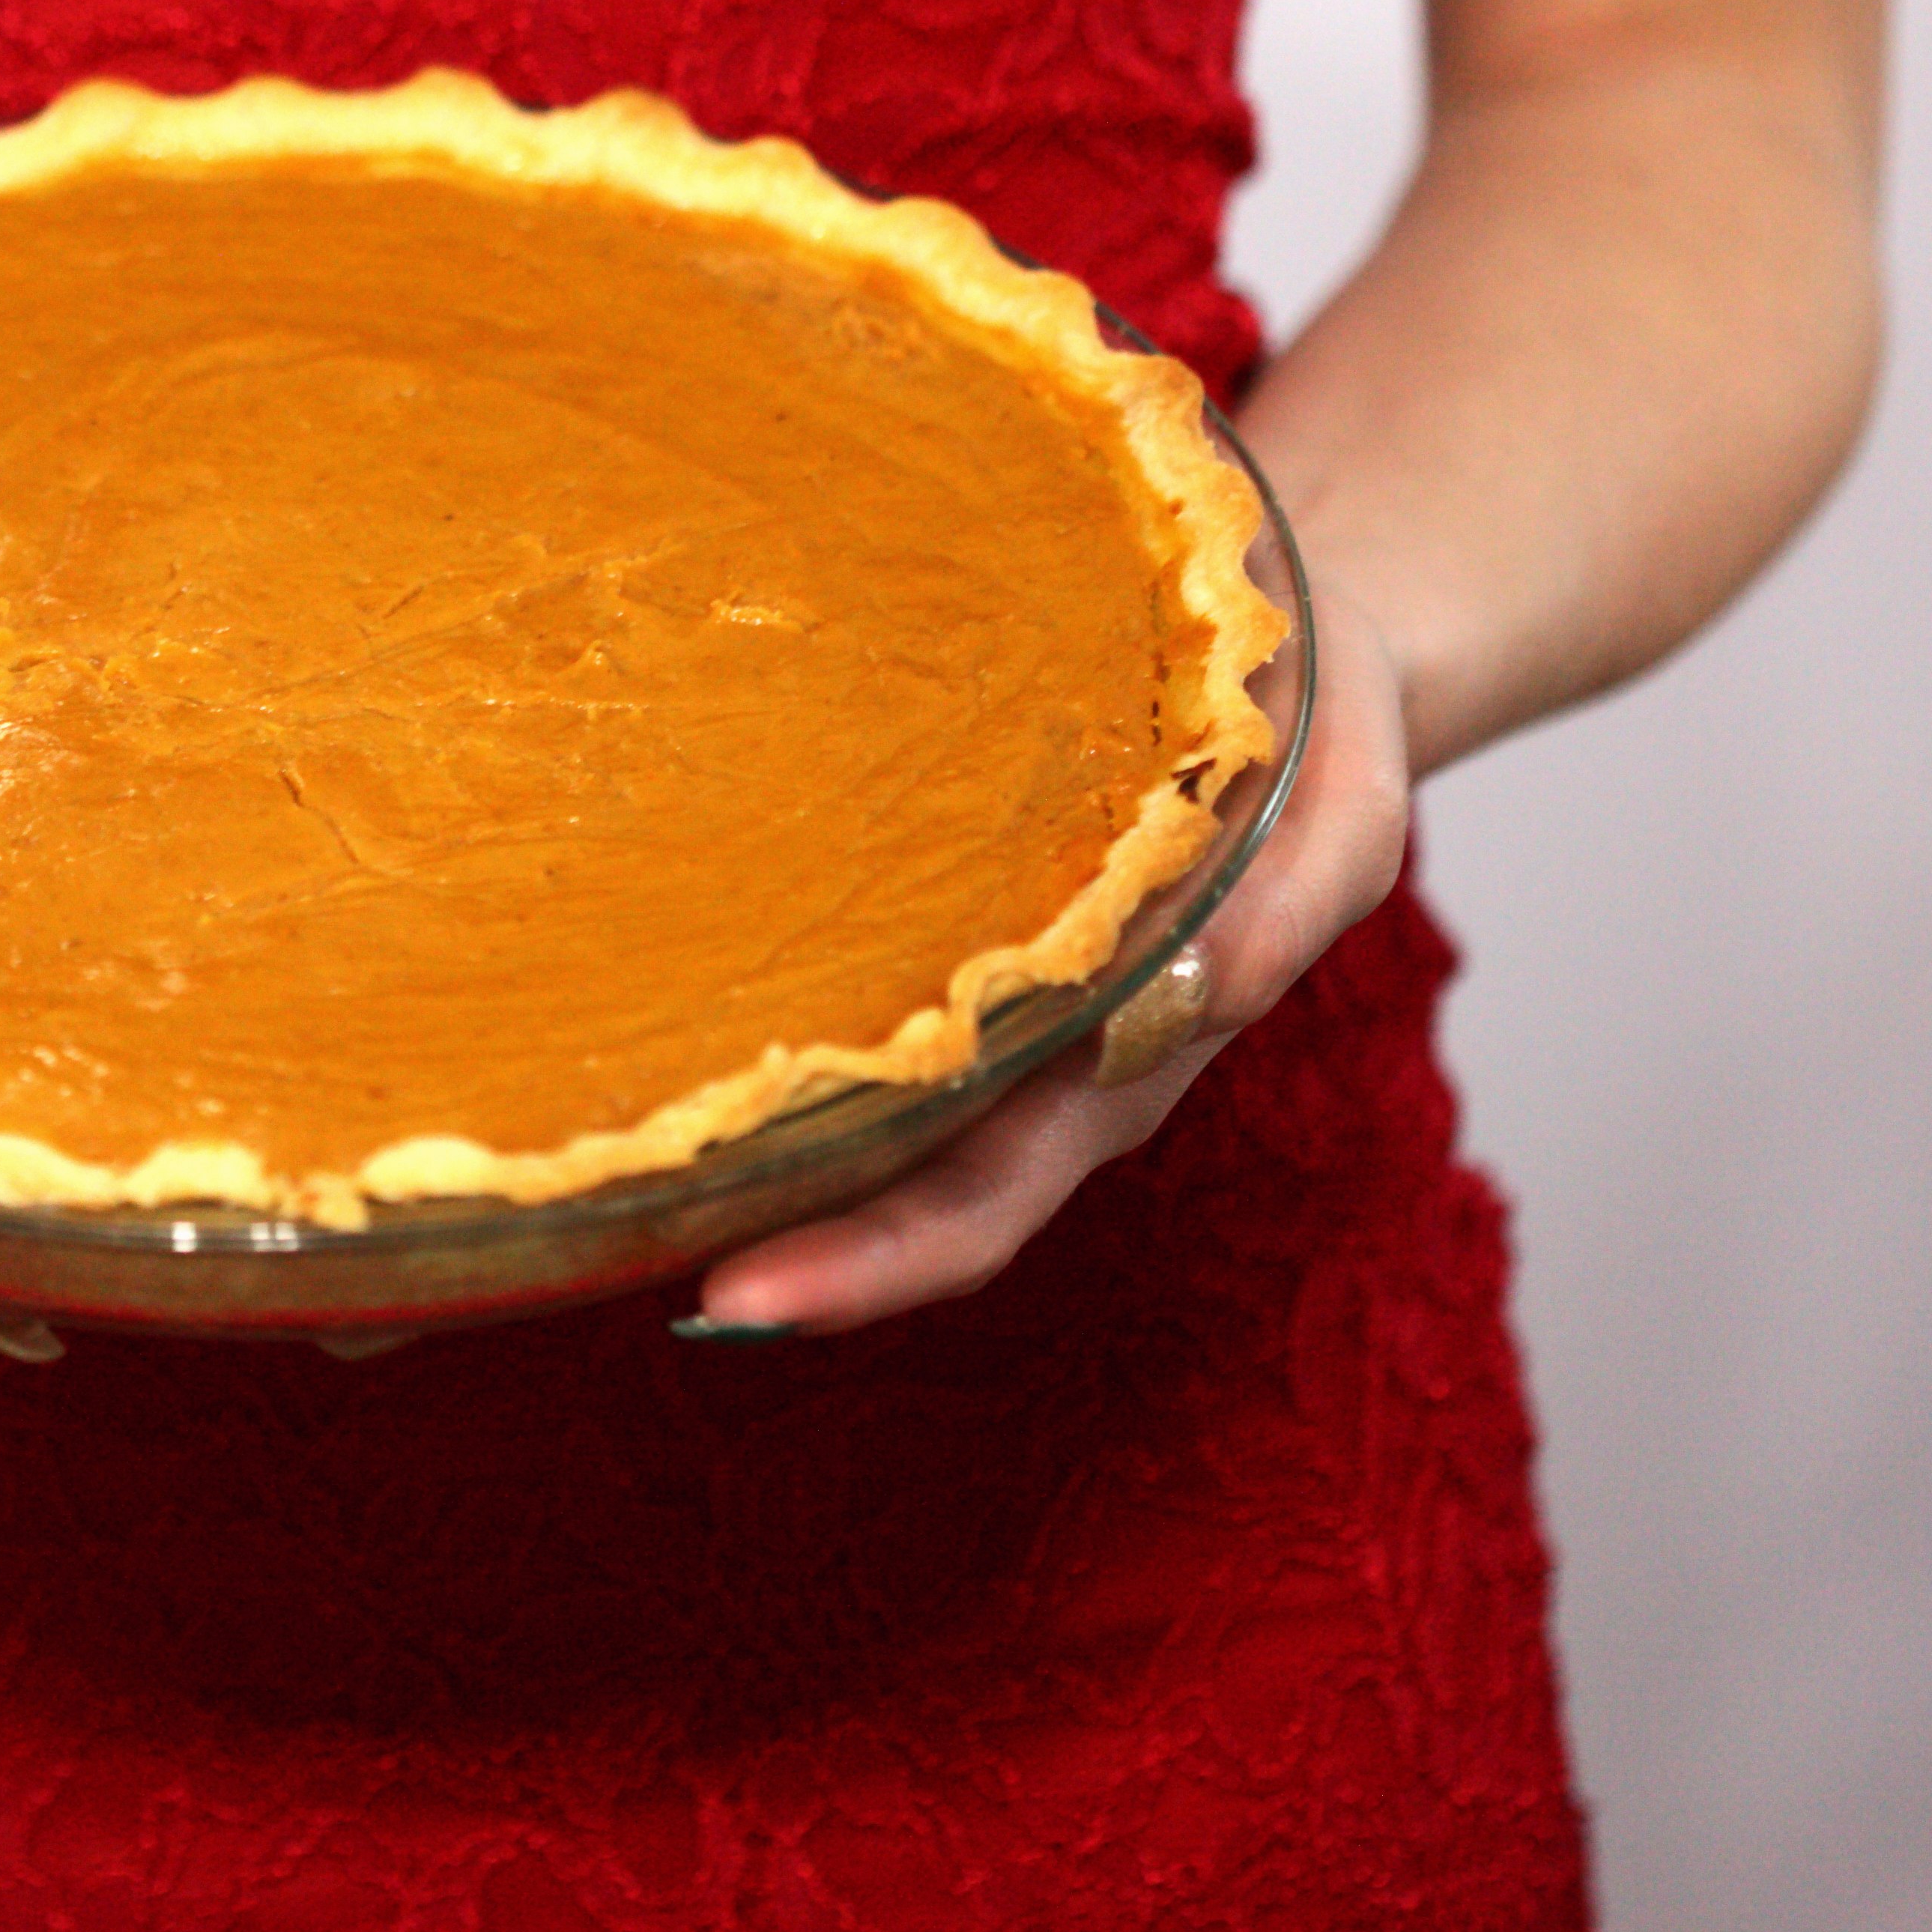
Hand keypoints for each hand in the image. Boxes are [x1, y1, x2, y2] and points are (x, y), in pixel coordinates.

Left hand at [676, 577, 1410, 1335]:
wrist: (1267, 634)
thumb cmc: (1311, 725)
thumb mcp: (1344, 800)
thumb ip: (1295, 901)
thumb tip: (1206, 985)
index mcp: (1128, 1056)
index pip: (983, 1200)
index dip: (870, 1262)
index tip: (739, 1297)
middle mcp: (1033, 1061)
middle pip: (887, 1188)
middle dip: (766, 1237)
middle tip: (612, 1245)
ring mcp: (979, 1002)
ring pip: (851, 1113)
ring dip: (738, 1155)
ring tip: (587, 1171)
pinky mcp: (932, 917)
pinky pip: (839, 995)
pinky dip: (754, 1027)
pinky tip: (633, 1013)